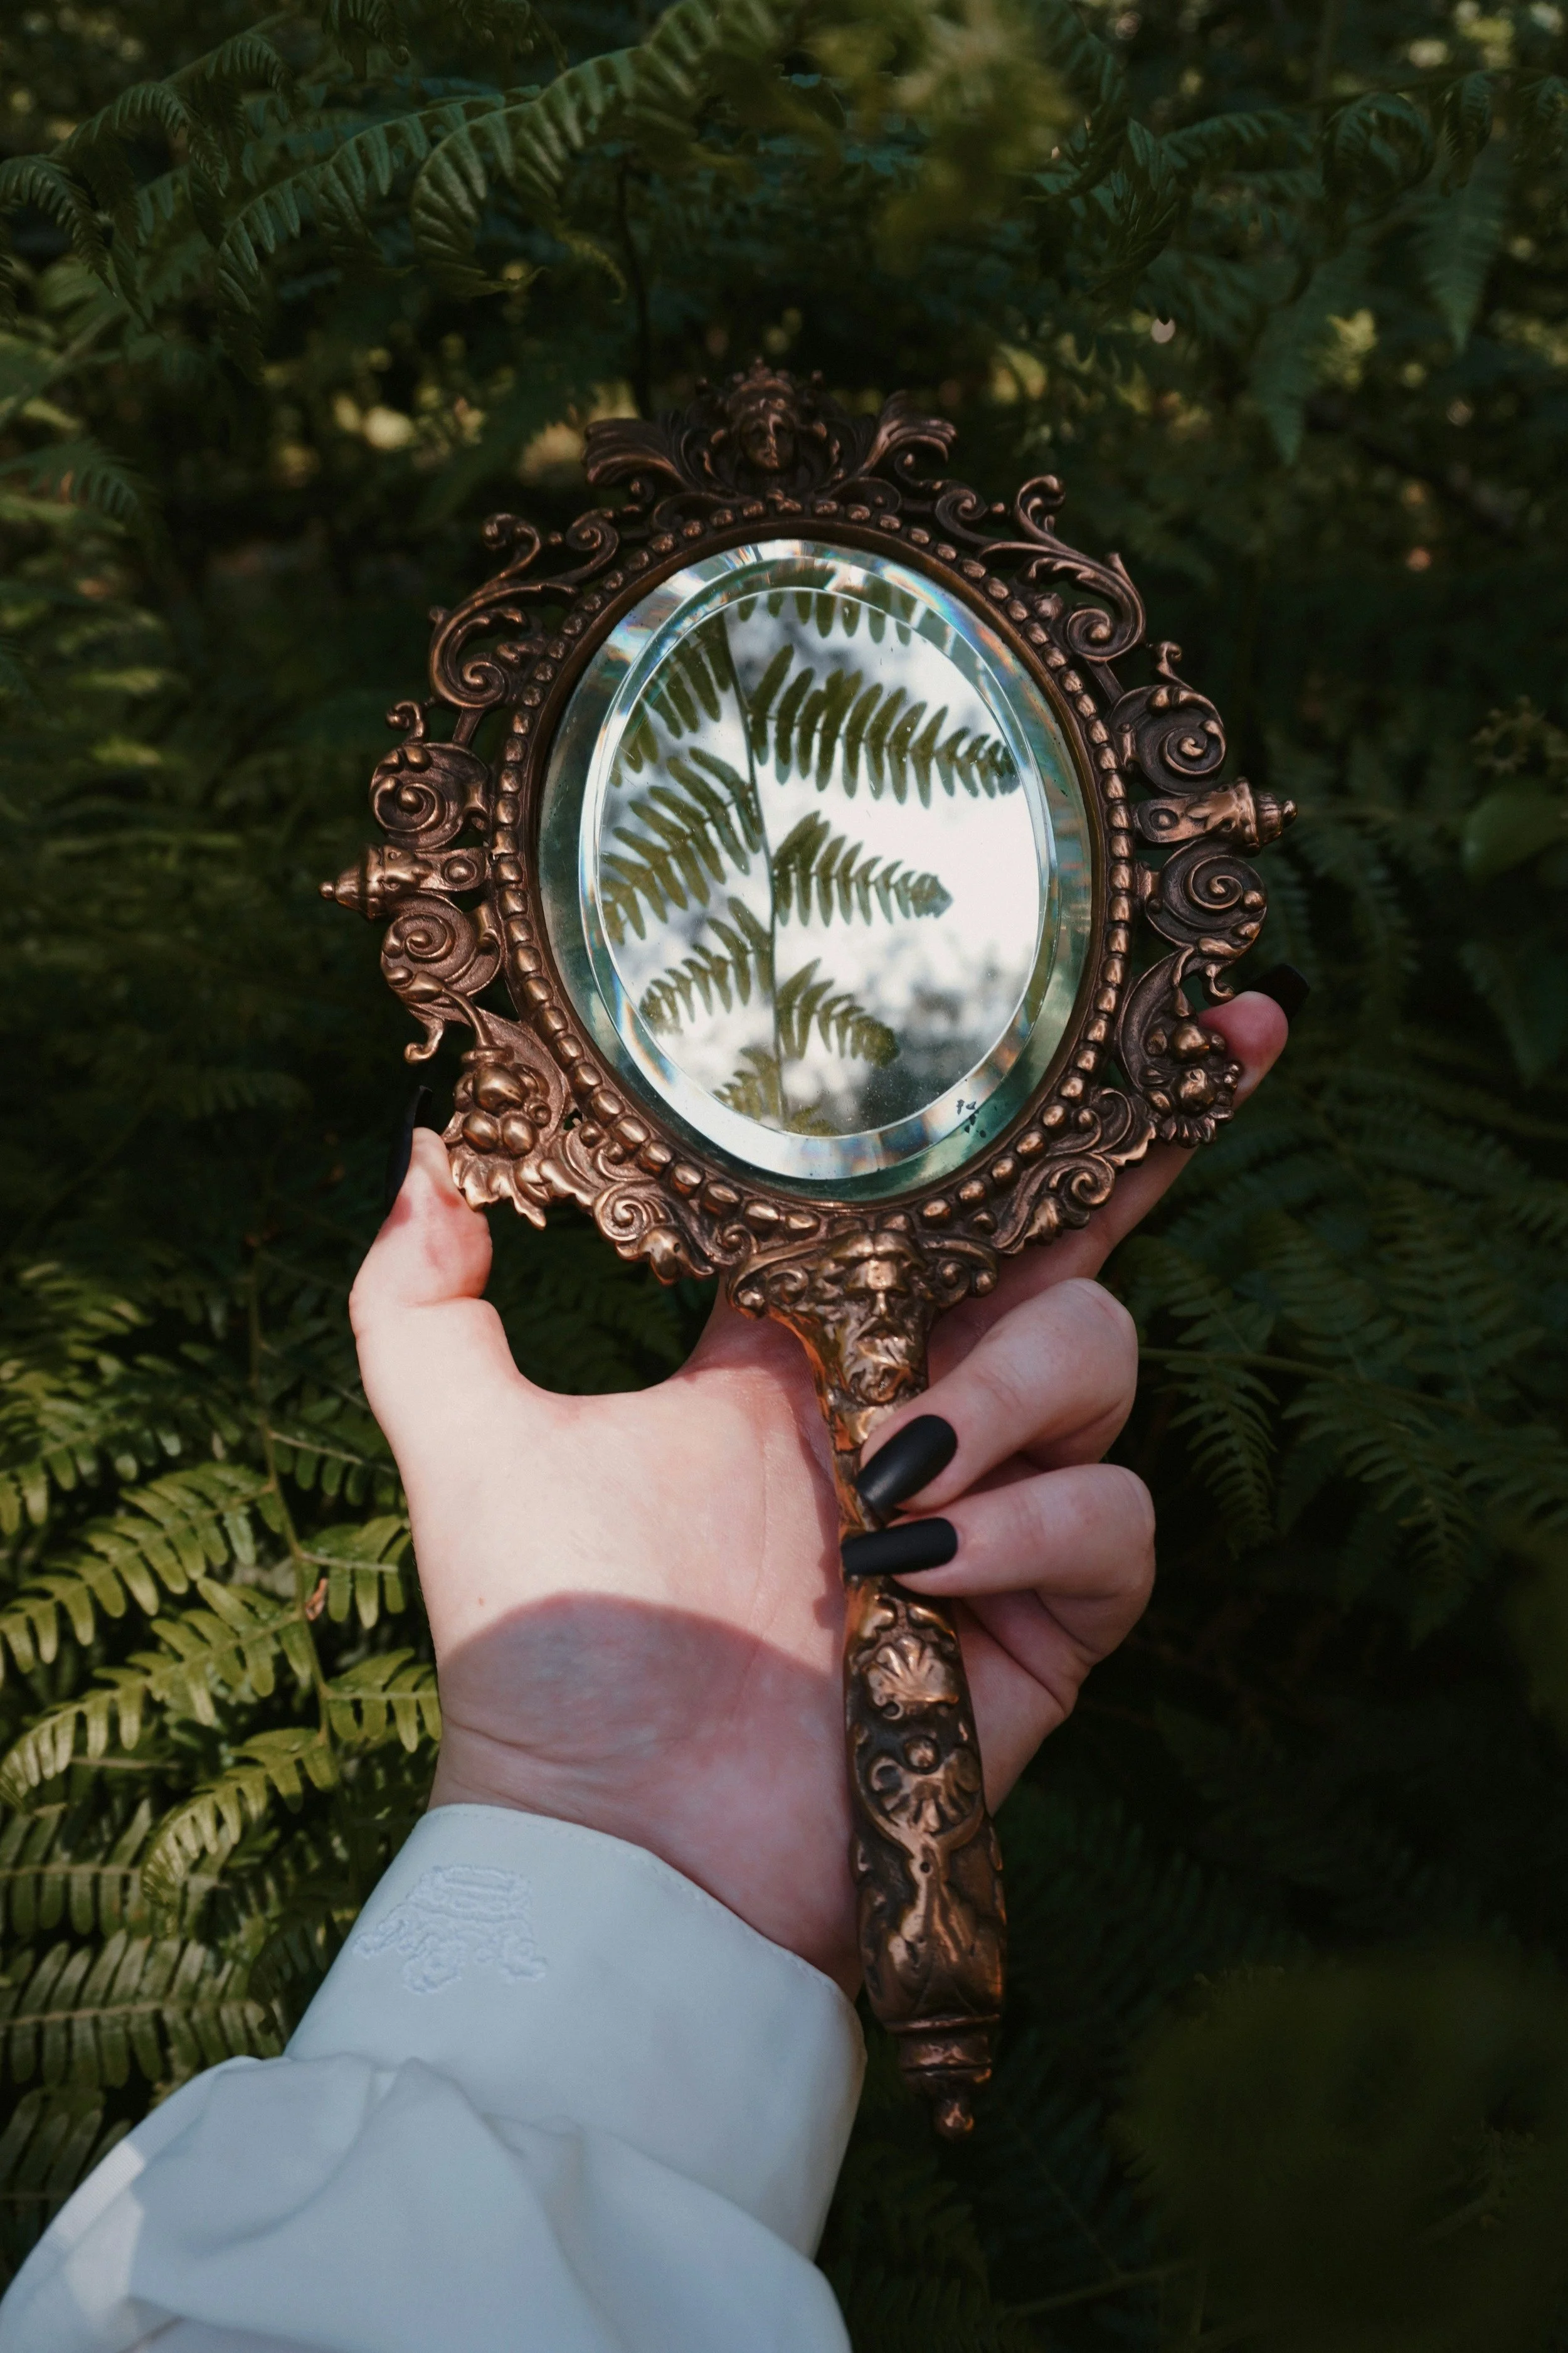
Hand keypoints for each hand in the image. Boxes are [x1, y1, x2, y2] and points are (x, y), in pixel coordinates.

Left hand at [350, 997, 1285, 1990]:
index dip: (1031, 1117)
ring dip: (1002, 1402)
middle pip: (1064, 1256)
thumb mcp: (469, 1446)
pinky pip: (1118, 1518)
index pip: (939, 1205)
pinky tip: (918, 1573)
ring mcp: (995, 1512)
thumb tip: (424, 1148)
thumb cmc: (551, 1653)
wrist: (623, 1847)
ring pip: (1104, 1361)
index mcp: (807, 1353)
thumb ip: (421, 1298)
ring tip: (882, 1483)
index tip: (1132, 1016)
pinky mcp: (1051, 1619)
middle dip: (1113, 1196)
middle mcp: (917, 1409)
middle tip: (1023, 1241)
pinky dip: (1034, 1526)